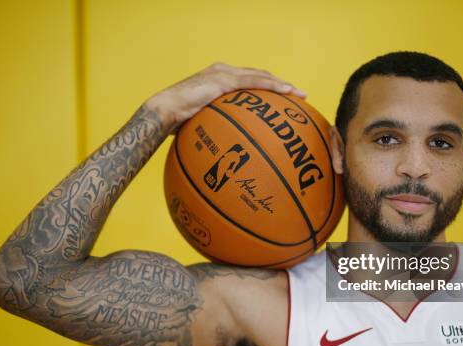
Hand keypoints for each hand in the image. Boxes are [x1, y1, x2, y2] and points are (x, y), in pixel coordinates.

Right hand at [144, 62, 306, 131]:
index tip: (282, 101)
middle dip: (279, 85)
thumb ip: (214, 133)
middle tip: (298, 97)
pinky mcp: (223, 79)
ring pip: (261, 76)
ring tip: (300, 95)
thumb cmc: (175, 124)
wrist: (163, 112)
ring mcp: (223, 73)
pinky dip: (273, 85)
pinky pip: (255, 82)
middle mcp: (222, 72)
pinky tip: (288, 92)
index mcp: (217, 81)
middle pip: (258, 76)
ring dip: (282, 85)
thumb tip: (224, 155)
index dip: (266, 89)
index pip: (247, 82)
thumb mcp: (200, 128)